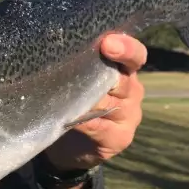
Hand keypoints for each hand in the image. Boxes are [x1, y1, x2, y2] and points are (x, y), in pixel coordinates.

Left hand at [44, 33, 146, 172]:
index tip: (108, 43)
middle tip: (79, 68)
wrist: (73, 145)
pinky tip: (70, 120)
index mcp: (124, 69)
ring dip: (85, 100)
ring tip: (65, 95)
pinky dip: (83, 123)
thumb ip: (78, 64)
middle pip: (121, 79)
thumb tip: (53, 49)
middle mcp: (131, 90)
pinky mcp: (120, 138)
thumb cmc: (74, 101)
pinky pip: (100, 126)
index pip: (134, 54)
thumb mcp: (78, 78)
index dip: (126, 48)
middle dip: (99, 73)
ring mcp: (129, 115)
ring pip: (108, 103)